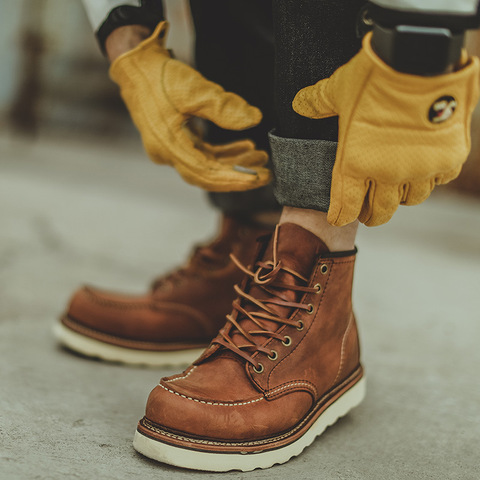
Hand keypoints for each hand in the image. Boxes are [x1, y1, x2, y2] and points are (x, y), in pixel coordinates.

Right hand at [109, 21, 270, 191]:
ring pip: (207, 166)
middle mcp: (167, 154)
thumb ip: (224, 107)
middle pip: (207, 176)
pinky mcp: (176, 142)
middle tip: (265, 174)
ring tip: (260, 156)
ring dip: (233, 163)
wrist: (136, 65)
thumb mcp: (194, 89)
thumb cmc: (159, 76)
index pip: (205, 173)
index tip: (258, 177)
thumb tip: (255, 119)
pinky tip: (245, 147)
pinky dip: (223, 153)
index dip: (234, 177)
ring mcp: (170, 149)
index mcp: (168, 146)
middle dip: (237, 175)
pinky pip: (203, 155)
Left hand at [293, 32, 479, 225]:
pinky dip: (431, 179)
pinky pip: (440, 181)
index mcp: (354, 163)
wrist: (420, 57)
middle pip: (380, 211)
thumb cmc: (373, 75)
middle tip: (368, 215)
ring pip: (411, 200)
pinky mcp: (448, 158)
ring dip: (401, 198)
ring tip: (395, 191)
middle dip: (371, 216)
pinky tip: (425, 170)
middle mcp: (386, 173)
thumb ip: (318, 102)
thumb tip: (299, 103)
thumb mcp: (338, 89)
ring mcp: (419, 168)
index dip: (340, 216)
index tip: (338, 219)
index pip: (345, 205)